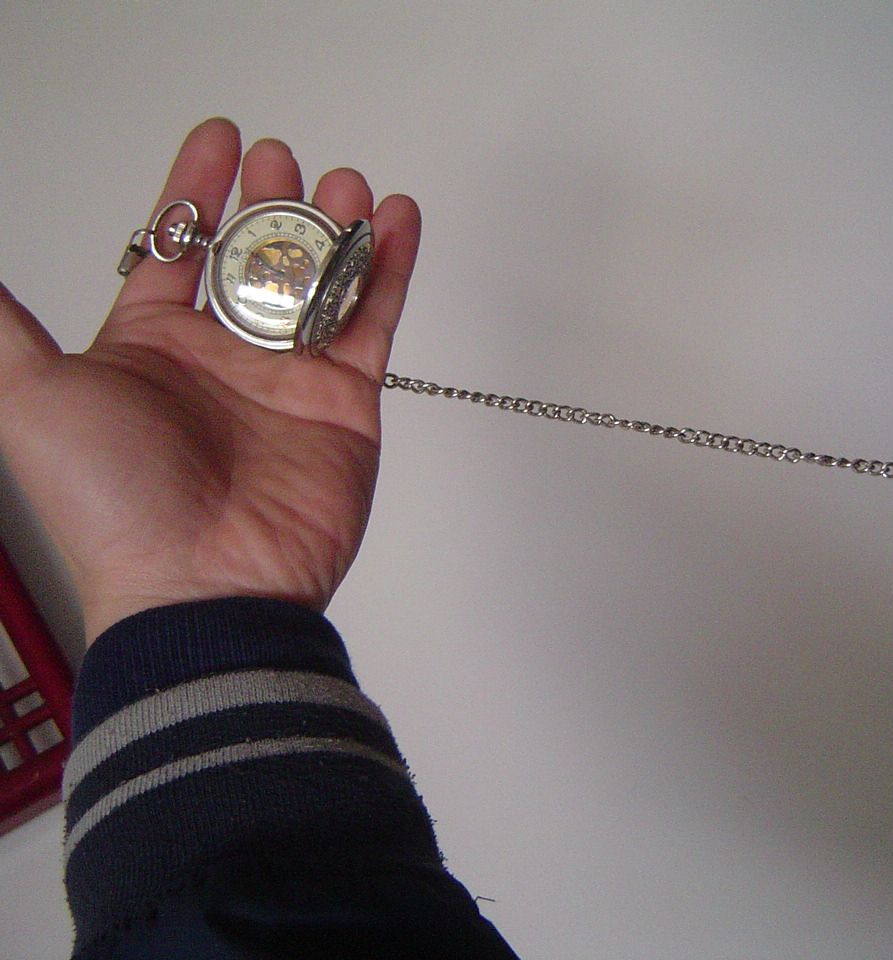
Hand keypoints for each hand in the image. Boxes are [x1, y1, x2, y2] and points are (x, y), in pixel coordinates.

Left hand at [0, 118, 421, 640]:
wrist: (206, 584)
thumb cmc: (115, 501)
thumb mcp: (31, 398)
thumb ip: (8, 328)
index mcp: (152, 348)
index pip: (177, 250)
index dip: (194, 192)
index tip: (217, 140)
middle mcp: (223, 360)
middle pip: (254, 258)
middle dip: (269, 203)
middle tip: (283, 160)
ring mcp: (291, 379)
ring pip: (318, 281)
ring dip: (332, 226)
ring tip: (341, 183)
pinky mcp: (347, 401)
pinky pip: (372, 319)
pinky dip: (389, 267)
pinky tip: (394, 219)